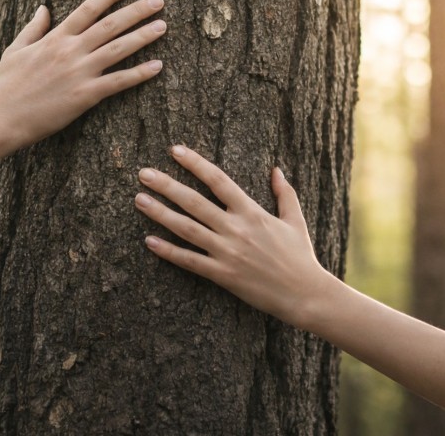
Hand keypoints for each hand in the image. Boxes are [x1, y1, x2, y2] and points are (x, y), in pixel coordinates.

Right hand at [0, 0, 165, 147]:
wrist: (2, 116)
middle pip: (110, 24)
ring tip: (163, 26)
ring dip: (143, 36)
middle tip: (159, 1)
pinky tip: (158, 66)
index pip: (88, 9)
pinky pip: (118, 82)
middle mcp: (70, 50)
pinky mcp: (85, 95)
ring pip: (118, 49)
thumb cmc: (7, 85)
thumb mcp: (16, 49)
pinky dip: (139, 74)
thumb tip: (44, 7)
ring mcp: (79, 72)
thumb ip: (33, 28)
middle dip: (136, 11)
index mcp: (55, 37)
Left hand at [134, 145, 331, 326]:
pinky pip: (190, 261)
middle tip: (143, 173)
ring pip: (187, 228)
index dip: (195, 163)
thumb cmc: (300, 256)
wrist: (305, 294)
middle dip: (167, 185)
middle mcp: (236, 229)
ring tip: (139, 200)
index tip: (175, 150)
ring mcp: (227, 252)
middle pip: (195, 202)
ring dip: (160, 213)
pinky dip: (168, 251)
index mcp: (252, 212)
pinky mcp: (222, 275)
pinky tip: (149, 241)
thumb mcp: (295, 220)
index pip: (218, 180)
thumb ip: (284, 193)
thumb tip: (276, 169)